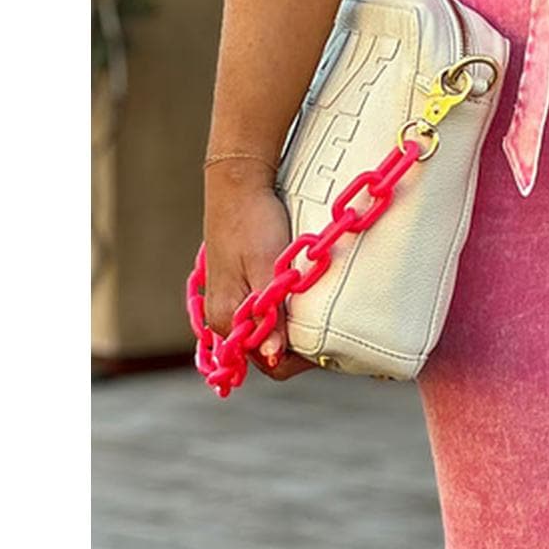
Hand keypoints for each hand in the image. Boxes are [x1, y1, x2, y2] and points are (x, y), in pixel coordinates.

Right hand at [200, 162, 311, 380]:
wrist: (238, 184)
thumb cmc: (253, 221)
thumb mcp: (267, 269)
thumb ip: (271, 316)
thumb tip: (273, 356)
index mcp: (227, 318)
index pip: (268, 364)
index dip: (299, 360)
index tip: (324, 344)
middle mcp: (223, 318)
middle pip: (268, 353)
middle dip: (297, 347)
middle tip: (326, 324)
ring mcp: (228, 305)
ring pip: (266, 336)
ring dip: (290, 330)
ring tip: (313, 310)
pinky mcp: (236, 291)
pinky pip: (261, 317)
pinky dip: (282, 315)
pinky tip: (298, 301)